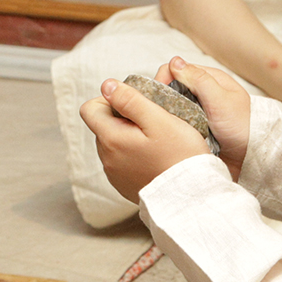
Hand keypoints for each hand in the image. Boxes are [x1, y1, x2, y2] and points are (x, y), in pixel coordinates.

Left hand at [80, 77, 214, 203]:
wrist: (192, 196)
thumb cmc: (180, 155)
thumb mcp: (159, 119)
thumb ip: (131, 100)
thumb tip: (107, 85)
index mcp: (111, 139)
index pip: (90, 109)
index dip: (110, 100)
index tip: (135, 105)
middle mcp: (106, 158)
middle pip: (103, 125)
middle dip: (123, 118)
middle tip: (152, 123)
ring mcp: (114, 174)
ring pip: (113, 143)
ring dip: (129, 137)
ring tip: (156, 142)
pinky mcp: (123, 185)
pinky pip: (121, 161)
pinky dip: (134, 155)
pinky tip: (155, 158)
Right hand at [158, 56, 249, 178]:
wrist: (251, 157)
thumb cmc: (241, 126)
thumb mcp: (220, 100)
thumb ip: (199, 80)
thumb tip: (175, 62)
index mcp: (209, 79)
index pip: (176, 69)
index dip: (163, 79)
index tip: (158, 96)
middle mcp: (202, 91)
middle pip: (171, 87)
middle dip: (163, 97)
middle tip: (161, 113)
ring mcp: (197, 109)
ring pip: (172, 105)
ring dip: (167, 112)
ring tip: (165, 124)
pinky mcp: (195, 126)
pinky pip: (177, 121)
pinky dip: (173, 125)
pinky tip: (172, 132)